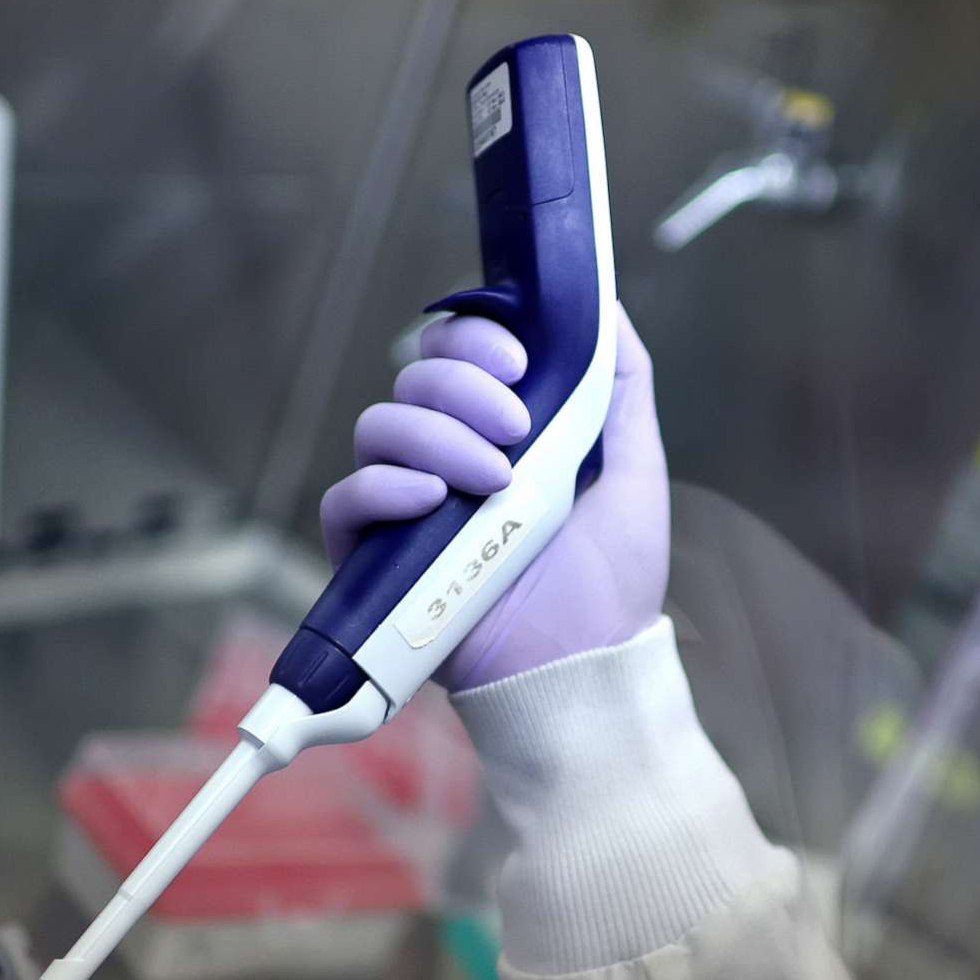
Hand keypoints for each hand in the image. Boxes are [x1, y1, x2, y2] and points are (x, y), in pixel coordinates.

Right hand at [320, 304, 667, 689]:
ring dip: (436, 435)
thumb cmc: (611, 584)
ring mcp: (405, 508)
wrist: (588, 669)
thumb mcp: (634, 471)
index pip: (453, 352)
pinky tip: (431, 497)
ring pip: (379, 426)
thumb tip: (604, 311)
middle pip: (414, 379)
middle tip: (516, 428)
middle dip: (463, 384)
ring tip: (494, 479)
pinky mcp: (372, 560)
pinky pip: (345, 499)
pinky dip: (382, 485)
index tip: (520, 360)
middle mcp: (443, 461)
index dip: (475, 337)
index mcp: (495, 432)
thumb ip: (622, 388)